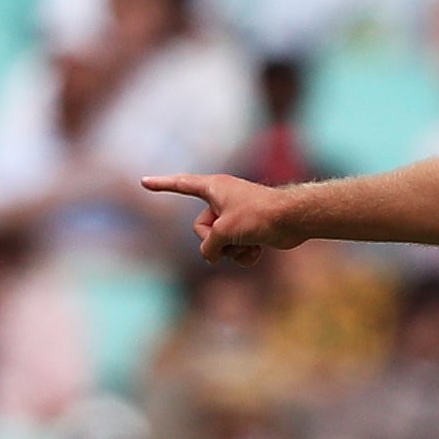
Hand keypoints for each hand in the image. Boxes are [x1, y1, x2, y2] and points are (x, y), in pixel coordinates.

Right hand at [140, 172, 301, 264]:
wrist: (294, 219)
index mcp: (214, 187)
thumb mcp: (223, 231)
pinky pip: (236, 249)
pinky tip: (259, 251)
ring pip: (219, 243)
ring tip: (250, 243)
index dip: (162, 185)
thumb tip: (213, 256)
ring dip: (233, 250)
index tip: (144, 182)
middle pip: (201, 228)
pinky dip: (245, 254)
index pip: (181, 185)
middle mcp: (223, 199)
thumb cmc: (258, 216)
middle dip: (214, 240)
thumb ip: (209, 246)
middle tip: (232, 236)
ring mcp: (236, 216)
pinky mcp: (250, 230)